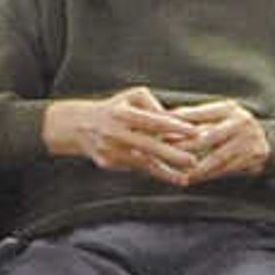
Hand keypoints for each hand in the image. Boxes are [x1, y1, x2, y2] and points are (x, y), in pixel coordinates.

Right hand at [46, 85, 203, 181]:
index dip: (174, 126)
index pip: (152, 120)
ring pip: (143, 162)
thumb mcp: (132, 97)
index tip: (194, 131)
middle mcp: (114, 132)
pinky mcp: (108, 163)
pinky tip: (173, 178)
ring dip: (166, 171)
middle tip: (193, 160)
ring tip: (186, 176)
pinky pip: (137, 168)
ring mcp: (110, 150)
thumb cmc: (115, 108)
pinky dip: (156, 173)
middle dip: (171, 154)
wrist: (79, 125)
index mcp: (121, 113)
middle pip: (147, 145)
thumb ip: (154, 106)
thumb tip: (175, 121)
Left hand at [166, 99, 272, 184]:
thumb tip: (161, 117)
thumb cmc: (233, 126)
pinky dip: (209, 175)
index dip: (179, 124)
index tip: (160, 132)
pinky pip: (227, 169)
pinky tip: (194, 178)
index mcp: (228, 108)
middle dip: (185, 148)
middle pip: (208, 137)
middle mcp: (241, 121)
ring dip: (196, 167)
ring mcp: (250, 139)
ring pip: (217, 157)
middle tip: (166, 155)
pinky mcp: (255, 156)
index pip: (199, 114)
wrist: (269, 139)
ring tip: (178, 173)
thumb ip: (194, 117)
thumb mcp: (218, 115)